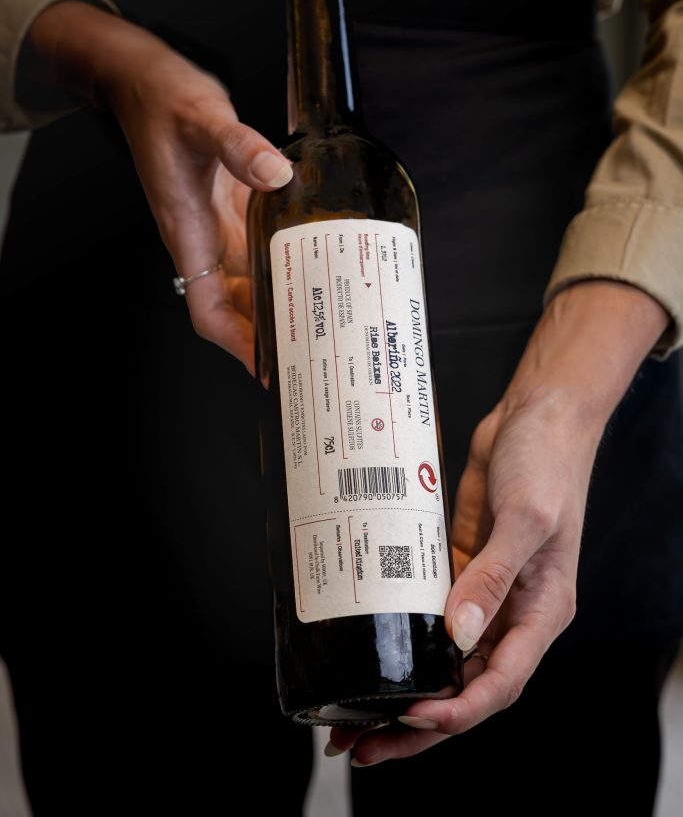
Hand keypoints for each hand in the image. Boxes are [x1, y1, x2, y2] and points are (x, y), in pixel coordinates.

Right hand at [22, 0, 294, 375]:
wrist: (147, 78)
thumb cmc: (161, 101)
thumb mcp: (201, 118)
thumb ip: (239, 145)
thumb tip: (277, 173)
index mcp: (188, 232)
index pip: (209, 309)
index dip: (238, 343)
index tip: (269, 368)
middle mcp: (205, 237)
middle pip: (239, 305)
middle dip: (271, 332)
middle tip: (316, 351)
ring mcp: (220, 223)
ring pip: (254, 278)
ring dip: (283, 299)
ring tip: (325, 319)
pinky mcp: (236, 203)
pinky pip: (264, 244)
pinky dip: (287, 259)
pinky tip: (317, 261)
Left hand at [329, 279, 669, 764]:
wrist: (536, 415)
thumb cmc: (548, 463)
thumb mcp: (527, 519)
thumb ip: (493, 578)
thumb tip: (458, 635)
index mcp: (542, 612)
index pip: (500, 682)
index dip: (456, 710)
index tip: (412, 719)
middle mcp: (513, 612)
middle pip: (465, 686)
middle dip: (417, 724)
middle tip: (365, 746)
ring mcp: (484, 592)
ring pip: (442, 658)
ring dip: (405, 687)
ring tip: (355, 714)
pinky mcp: (460, 567)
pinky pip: (428, 614)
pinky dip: (402, 637)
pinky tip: (369, 648)